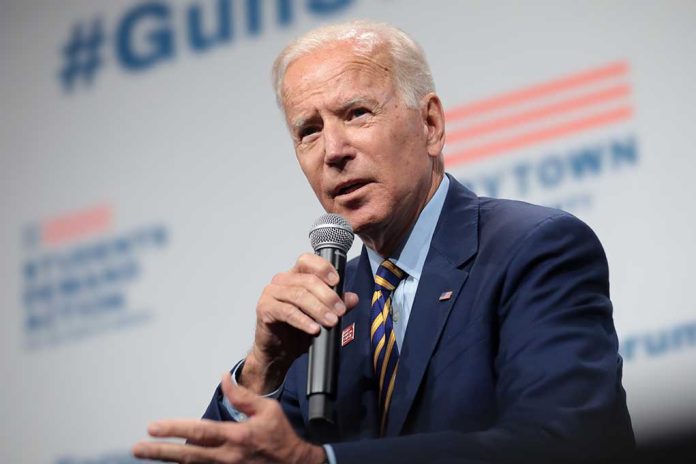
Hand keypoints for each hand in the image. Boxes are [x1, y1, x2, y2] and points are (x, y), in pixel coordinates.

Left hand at [132, 373, 326, 463]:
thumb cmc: (281, 435)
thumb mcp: (268, 410)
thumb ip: (242, 396)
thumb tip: (223, 378)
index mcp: (237, 436)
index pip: (199, 432)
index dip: (174, 429)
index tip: (153, 427)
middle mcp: (228, 456)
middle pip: (188, 455)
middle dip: (160, 452)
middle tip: (138, 448)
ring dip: (168, 461)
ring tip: (147, 455)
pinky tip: (171, 463)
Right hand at [242, 253, 358, 393]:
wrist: (278, 353)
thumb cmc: (296, 331)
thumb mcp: (322, 317)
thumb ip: (337, 305)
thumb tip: (353, 298)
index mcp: (295, 276)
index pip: (307, 261)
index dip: (323, 268)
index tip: (337, 281)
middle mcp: (282, 280)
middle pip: (307, 280)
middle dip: (328, 296)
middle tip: (340, 311)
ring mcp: (271, 293)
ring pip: (298, 295)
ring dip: (318, 309)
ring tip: (331, 322)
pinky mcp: (265, 309)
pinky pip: (287, 312)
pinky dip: (303, 320)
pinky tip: (314, 329)